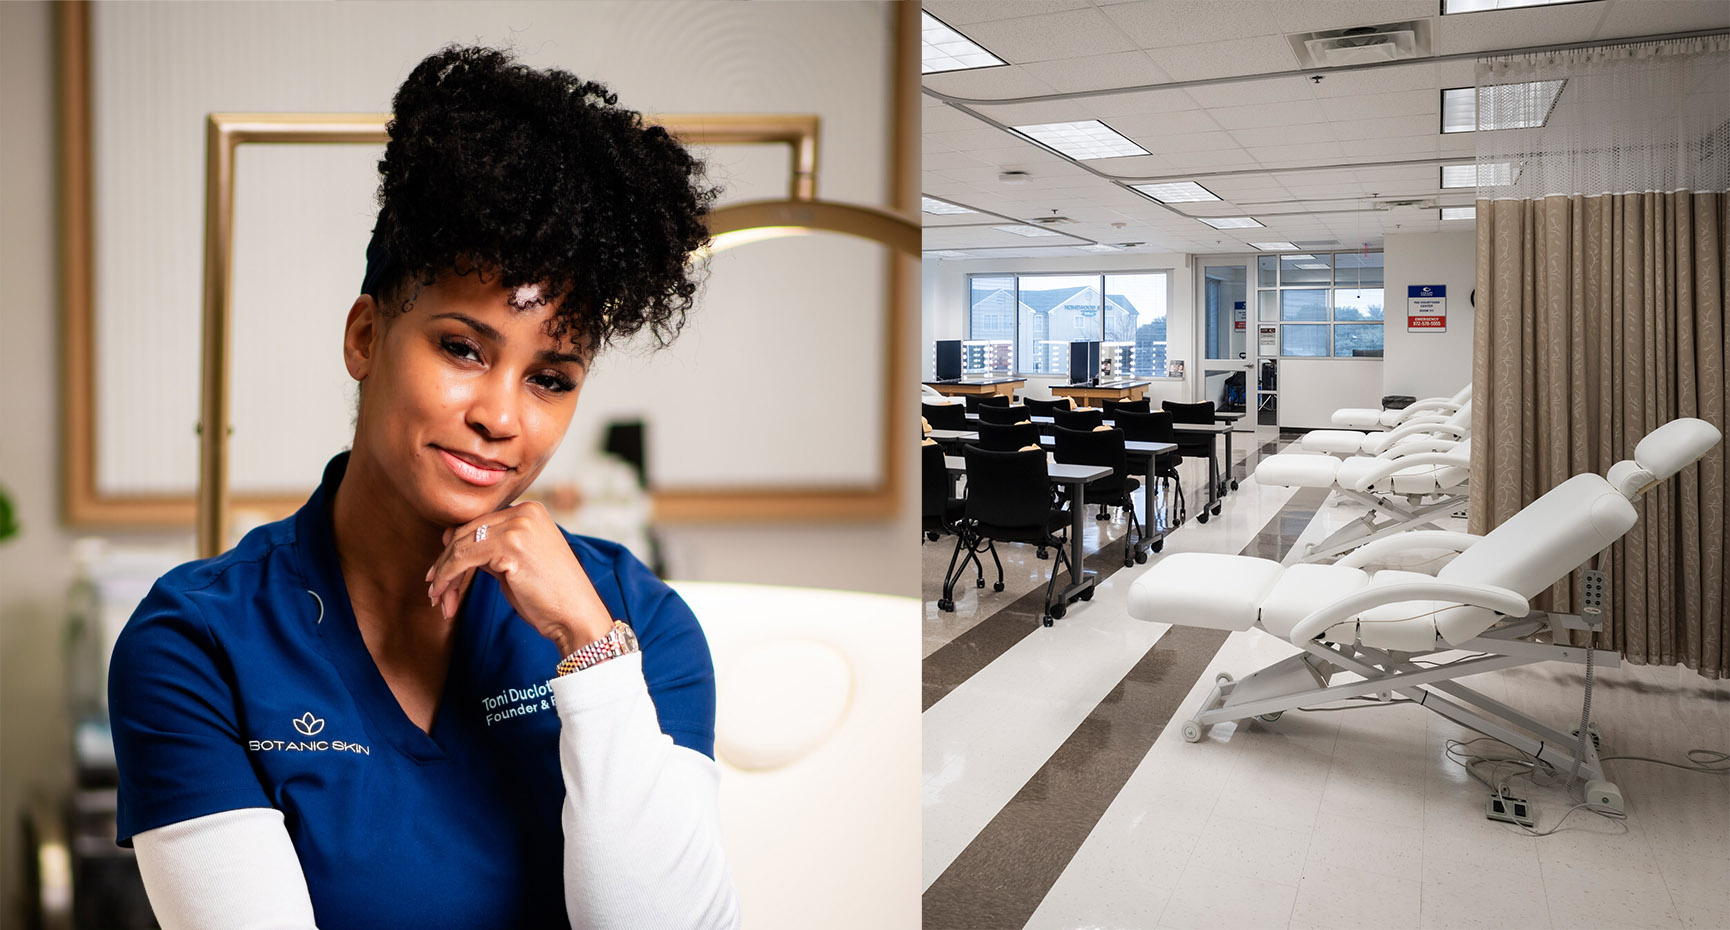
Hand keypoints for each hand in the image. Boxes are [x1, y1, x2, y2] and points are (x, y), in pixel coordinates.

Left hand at [424, 501, 612, 655]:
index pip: (479, 523)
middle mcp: (524, 511)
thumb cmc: (549, 596)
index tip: (440, 573)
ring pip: (461, 545)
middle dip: (445, 564)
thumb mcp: (514, 564)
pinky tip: (444, 597)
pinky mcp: (510, 545)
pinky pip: (463, 559)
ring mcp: (518, 526)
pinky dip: (448, 579)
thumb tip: (447, 538)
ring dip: (444, 575)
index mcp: (530, 510)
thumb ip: (487, 548)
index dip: (455, 548)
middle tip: (435, 592)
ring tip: (438, 599)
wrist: (576, 616)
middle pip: (467, 532)